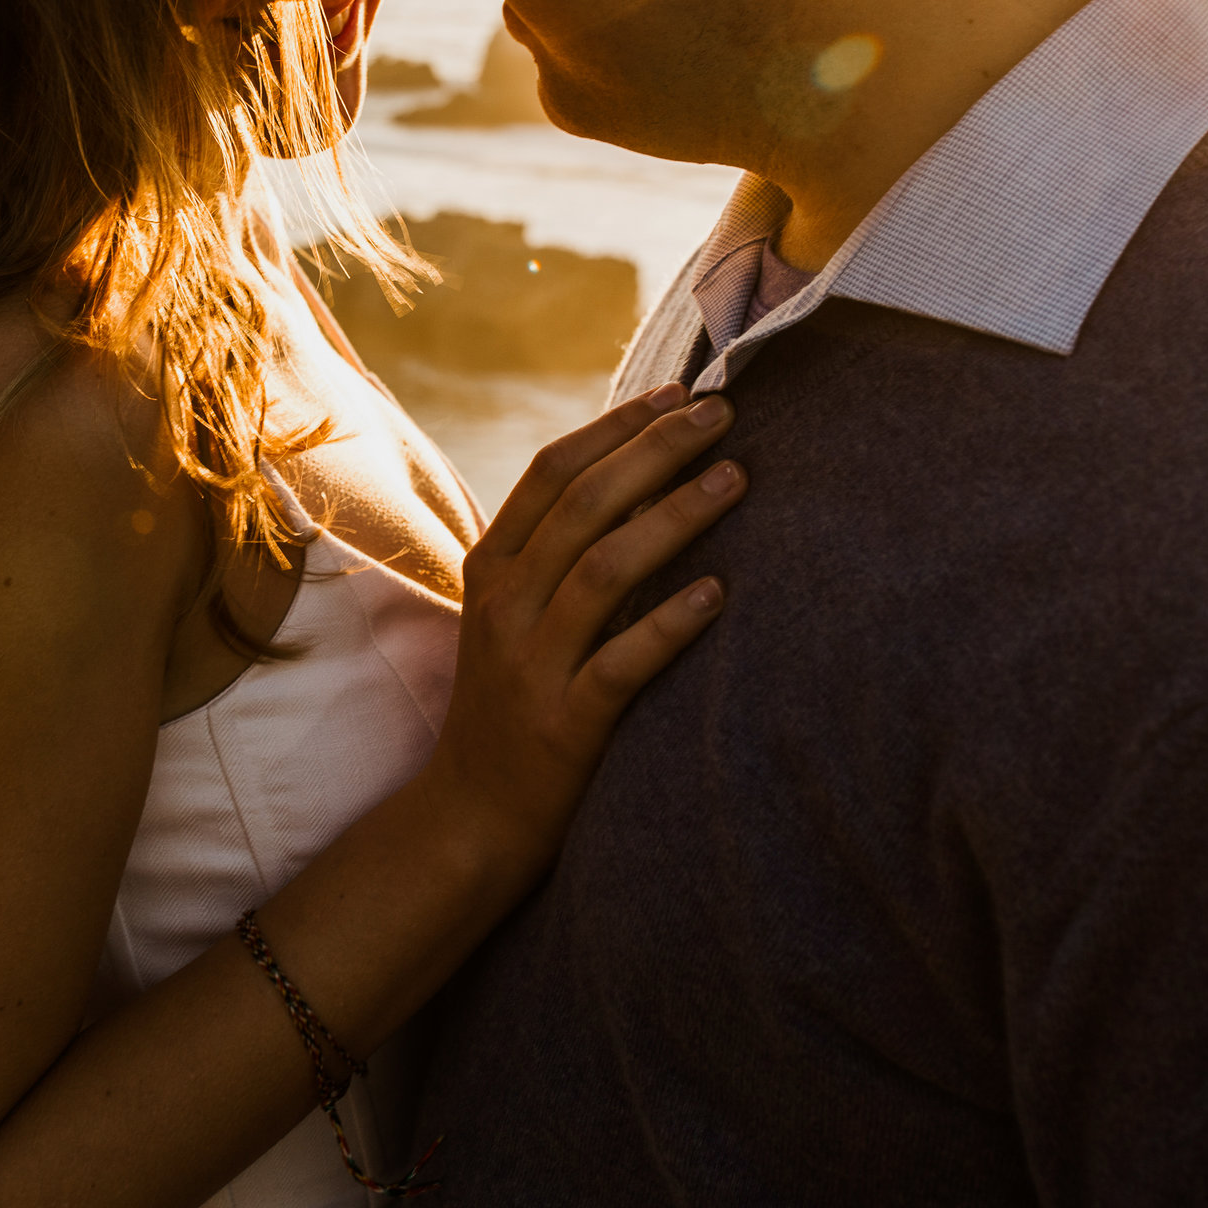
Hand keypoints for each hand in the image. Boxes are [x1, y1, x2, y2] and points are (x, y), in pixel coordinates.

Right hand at [427, 382, 739, 865]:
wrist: (470, 815)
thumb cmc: (510, 704)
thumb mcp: (512, 616)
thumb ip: (555, 553)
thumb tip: (638, 476)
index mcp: (492, 568)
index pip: (552, 472)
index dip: (616, 426)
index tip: (677, 392)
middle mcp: (505, 606)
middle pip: (584, 505)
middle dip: (658, 450)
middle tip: (724, 415)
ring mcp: (531, 664)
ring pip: (604, 570)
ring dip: (675, 517)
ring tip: (737, 481)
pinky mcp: (563, 724)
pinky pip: (622, 662)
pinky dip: (671, 623)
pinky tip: (718, 594)